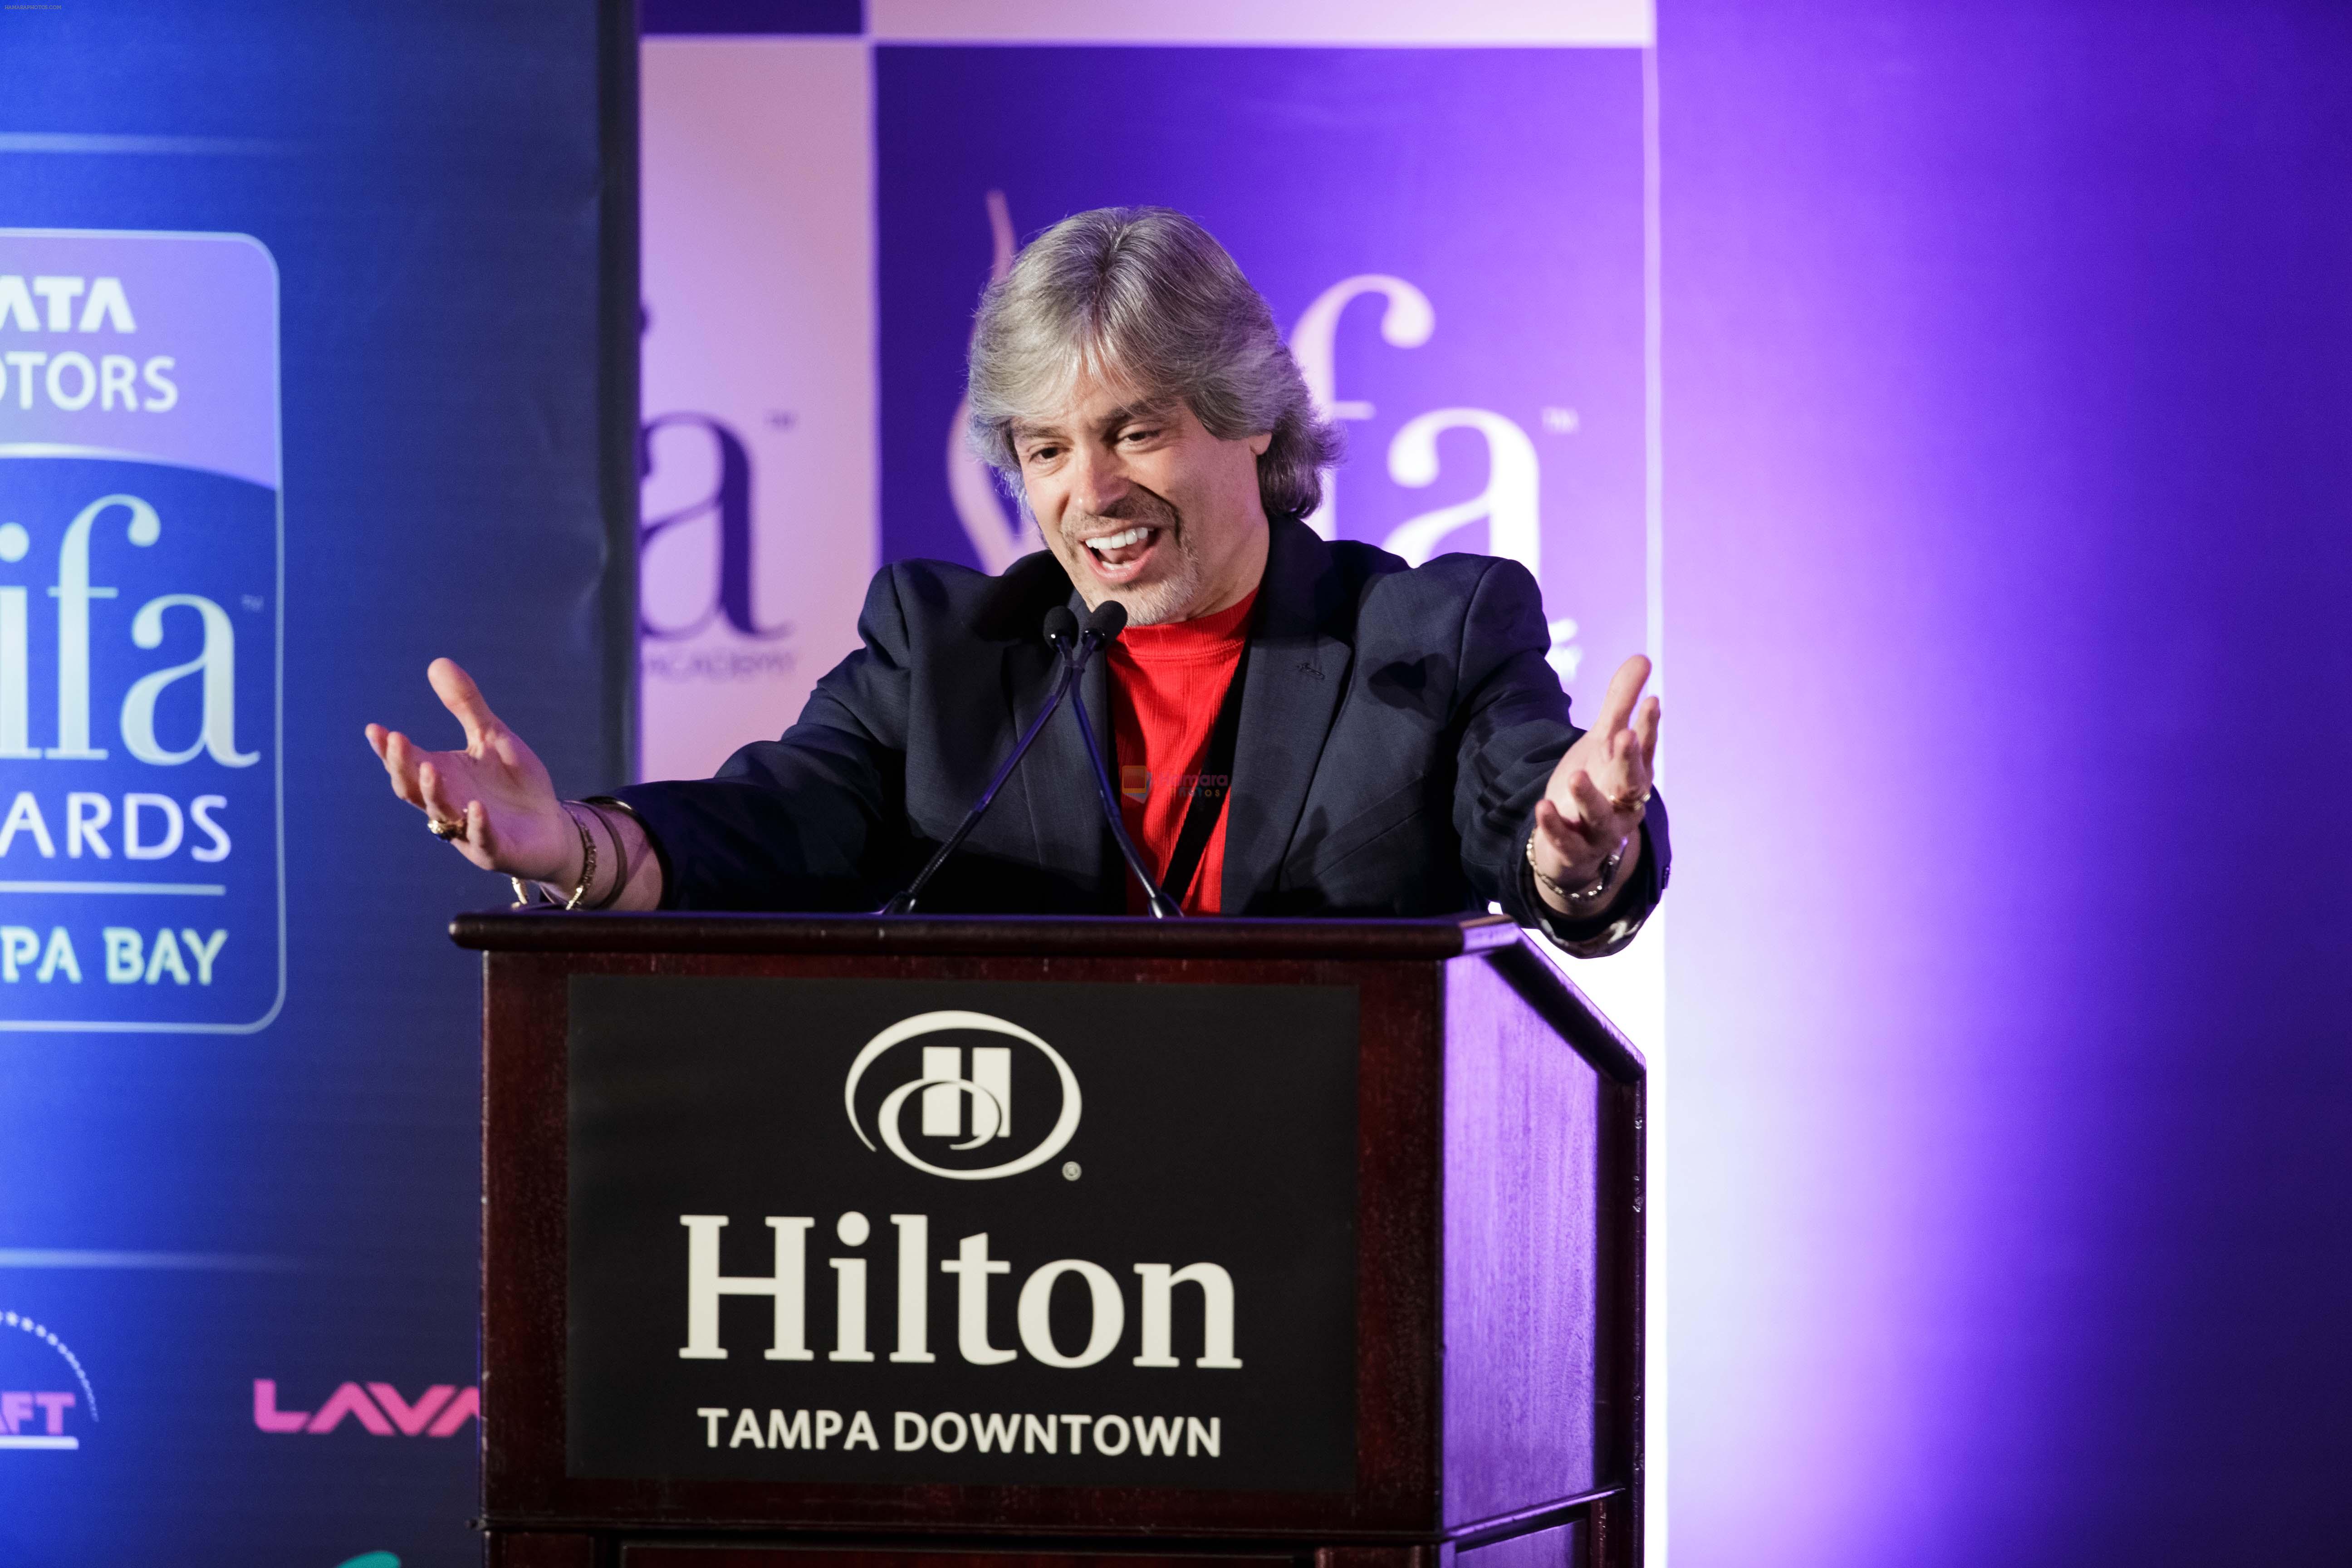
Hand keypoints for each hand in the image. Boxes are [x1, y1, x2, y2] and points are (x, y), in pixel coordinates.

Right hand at [364, 658, 575, 882]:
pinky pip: (482, 839)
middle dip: (402, 766)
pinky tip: (477, 807)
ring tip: (431, 768)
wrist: (551, 826)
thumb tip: (437, 662)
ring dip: (434, 792)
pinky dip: (477, 824)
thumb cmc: (516, 784)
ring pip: (441, 813)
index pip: (406, 764)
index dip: (388, 749)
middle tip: (396, 741)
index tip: (375, 728)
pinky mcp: (495, 850)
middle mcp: (447, 804)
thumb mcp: (491, 737)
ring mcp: (467, 829)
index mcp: (442, 777)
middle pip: (412, 789)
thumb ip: (466, 705)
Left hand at [1531, 655, 1660, 906]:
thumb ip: (1621, 702)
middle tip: (1623, 735)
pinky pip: (1568, 842)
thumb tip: (1643, 657)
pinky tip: (1542, 807)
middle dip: (1629, 761)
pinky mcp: (1576, 850)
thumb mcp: (1604, 739)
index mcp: (1633, 773)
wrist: (1575, 840)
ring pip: (1601, 817)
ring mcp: (1602, 830)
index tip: (1652, 700)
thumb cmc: (1597, 781)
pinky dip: (1555, 828)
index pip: (1645, 748)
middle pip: (1631, 783)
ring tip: (1576, 775)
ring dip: (1589, 797)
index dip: (1649, 727)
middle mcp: (1624, 802)